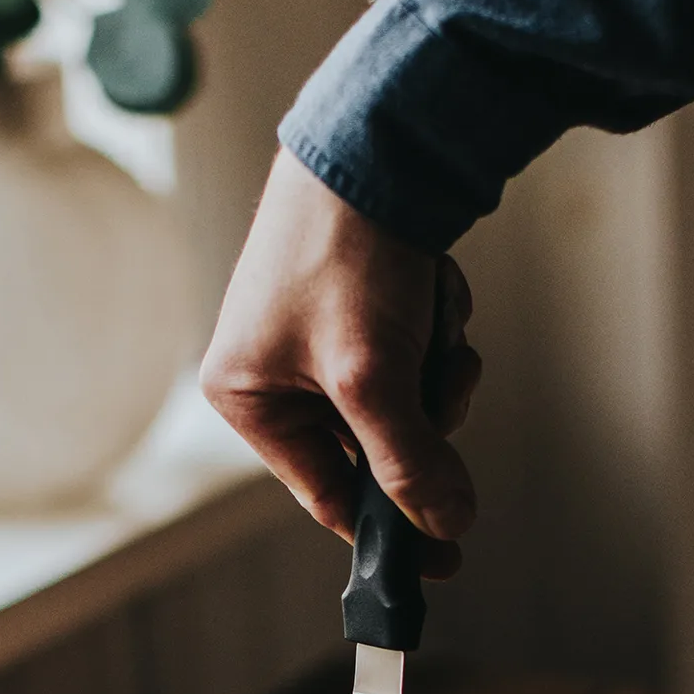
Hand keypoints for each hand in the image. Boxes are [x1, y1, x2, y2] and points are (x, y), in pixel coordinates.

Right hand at [201, 149, 481, 567]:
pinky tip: (431, 294)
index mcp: (247, 398)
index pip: (327, 493)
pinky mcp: (361, 306)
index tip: (446, 553)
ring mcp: (319, 338)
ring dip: (435, 371)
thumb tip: (445, 524)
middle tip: (442, 385)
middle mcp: (274, 372)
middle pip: (374, 448)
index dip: (391, 527)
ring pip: (404, 402)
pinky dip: (436, 333)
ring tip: (433, 324)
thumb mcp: (374, 376)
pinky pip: (415, 354)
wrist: (375, 140)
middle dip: (422, 417)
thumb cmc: (345, 252)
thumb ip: (407, 461)